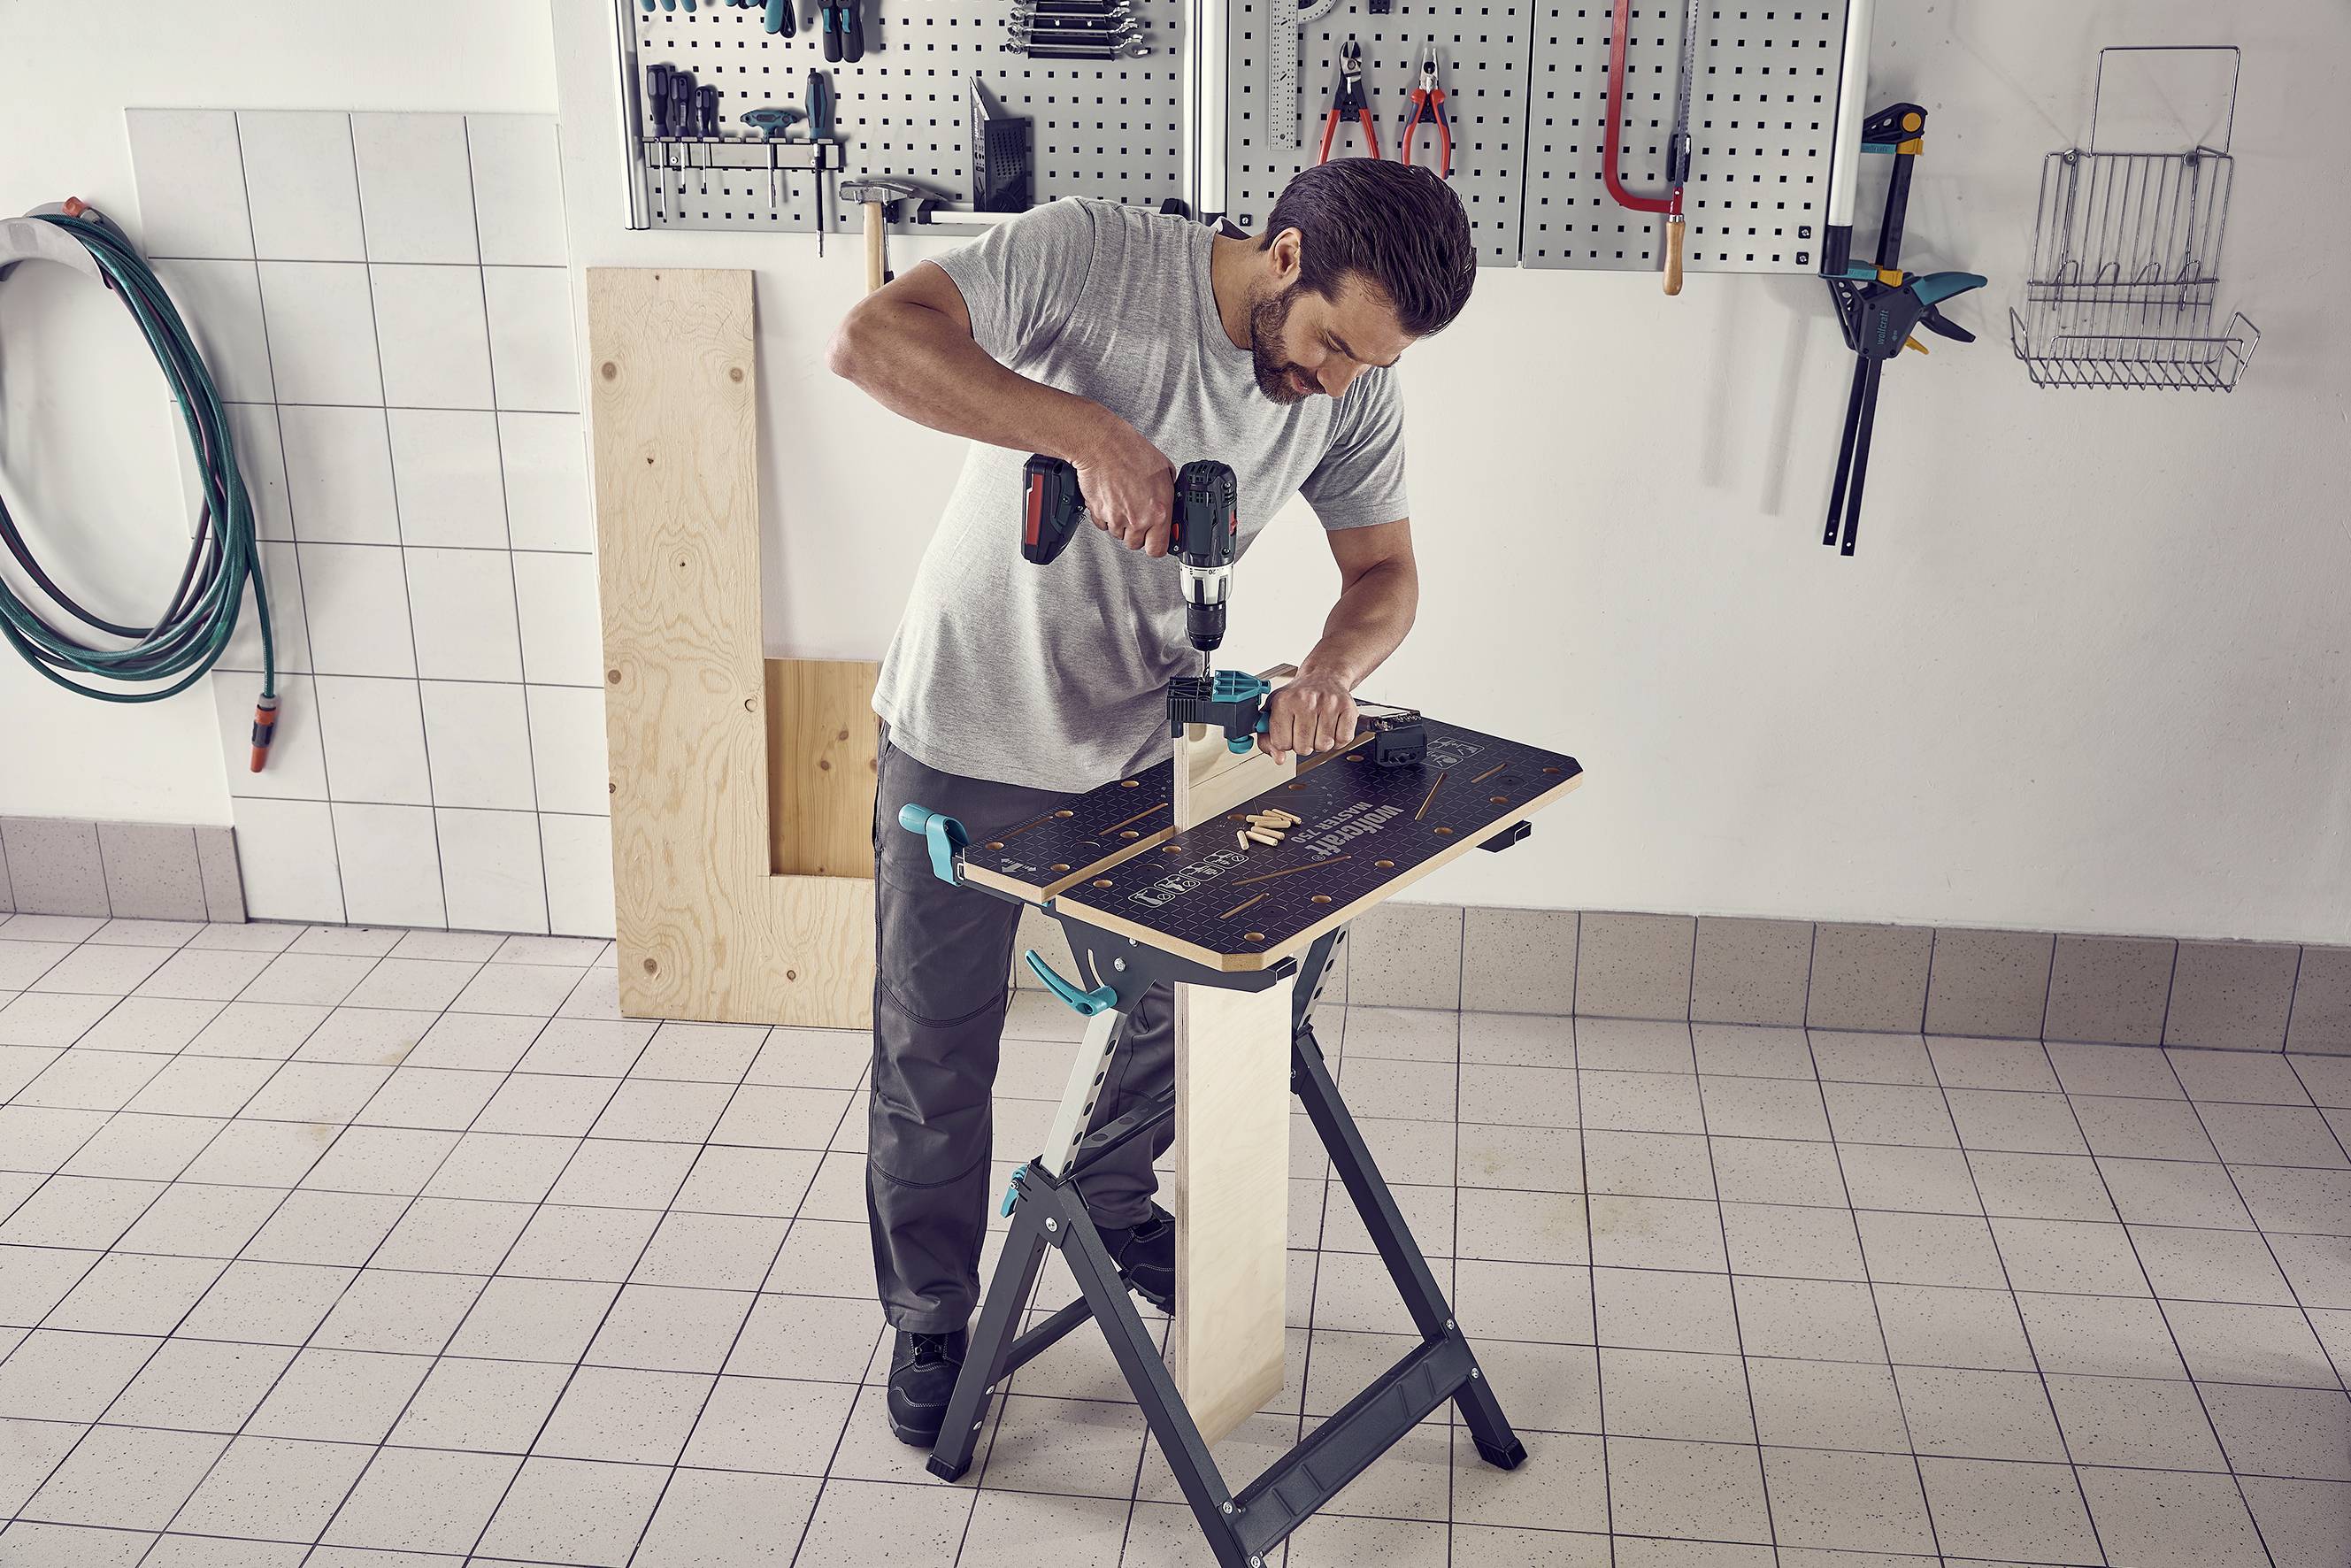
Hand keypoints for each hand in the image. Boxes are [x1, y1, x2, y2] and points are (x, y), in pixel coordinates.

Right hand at [1072, 414, 1175, 556]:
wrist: (1103, 444)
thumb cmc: (1132, 451)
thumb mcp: (1165, 470)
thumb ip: (1168, 493)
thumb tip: (1170, 503)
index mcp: (1158, 512)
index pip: (1158, 549)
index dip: (1156, 545)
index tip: (1155, 540)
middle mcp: (1137, 519)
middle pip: (1135, 544)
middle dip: (1137, 533)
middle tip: (1138, 517)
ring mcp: (1116, 518)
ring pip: (1119, 534)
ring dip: (1121, 524)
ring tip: (1124, 502)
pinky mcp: (1098, 513)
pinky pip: (1103, 524)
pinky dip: (1106, 516)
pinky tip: (1112, 499)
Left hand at [1262, 670, 1359, 761]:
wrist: (1324, 676)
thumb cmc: (1298, 696)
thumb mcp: (1274, 711)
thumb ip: (1268, 738)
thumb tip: (1279, 759)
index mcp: (1284, 701)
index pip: (1281, 744)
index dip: (1285, 742)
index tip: (1288, 731)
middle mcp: (1306, 700)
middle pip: (1303, 748)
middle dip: (1303, 744)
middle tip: (1305, 728)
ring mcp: (1329, 703)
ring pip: (1324, 746)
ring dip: (1321, 741)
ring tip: (1318, 726)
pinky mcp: (1347, 708)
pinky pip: (1343, 740)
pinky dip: (1338, 739)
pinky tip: (1332, 726)